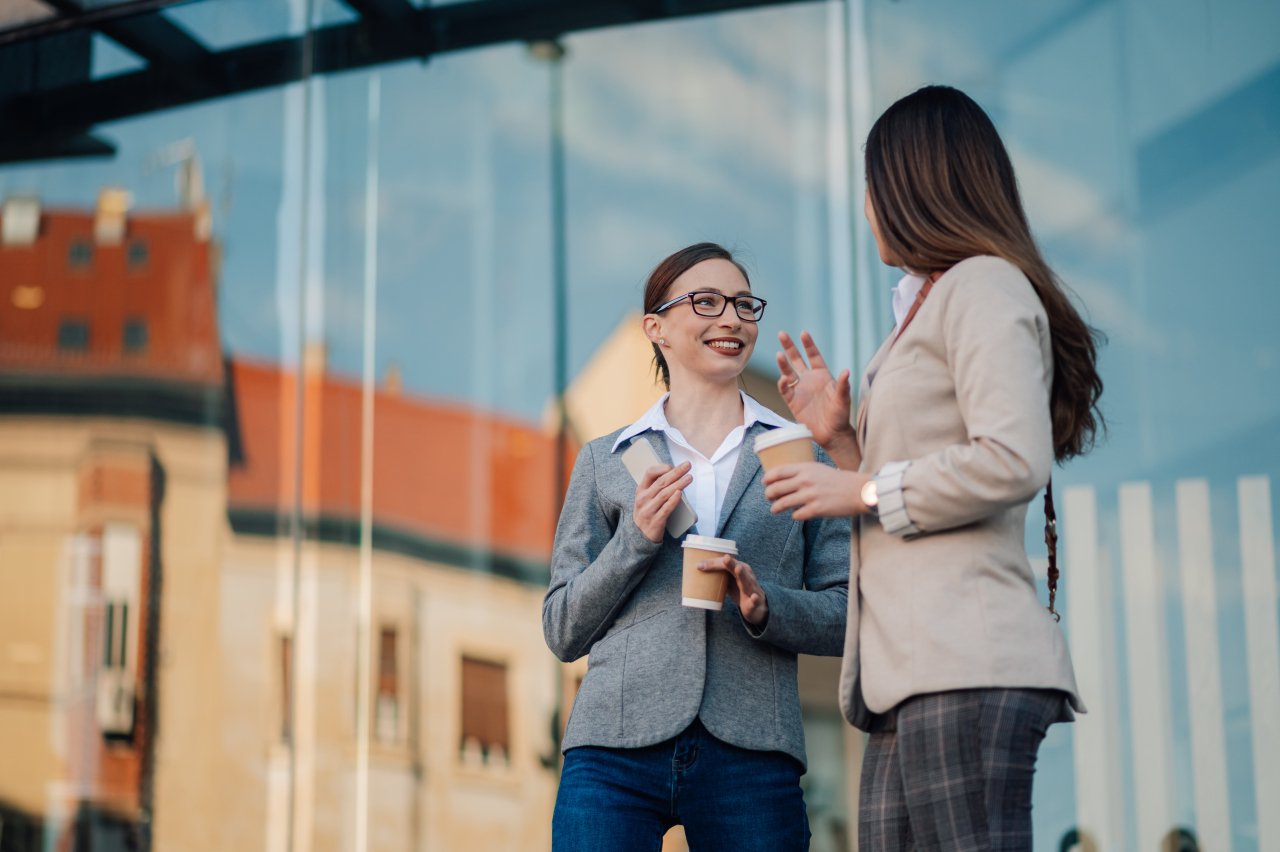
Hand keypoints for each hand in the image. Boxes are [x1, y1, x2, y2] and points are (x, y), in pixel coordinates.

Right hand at [633, 462, 691, 542]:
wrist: (639, 536)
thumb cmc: (646, 513)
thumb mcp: (645, 498)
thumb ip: (655, 487)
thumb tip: (673, 474)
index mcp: (641, 490)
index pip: (650, 473)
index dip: (663, 467)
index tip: (674, 465)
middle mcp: (644, 498)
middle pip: (661, 482)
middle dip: (676, 472)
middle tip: (687, 466)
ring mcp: (649, 510)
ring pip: (665, 494)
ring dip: (678, 484)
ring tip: (689, 478)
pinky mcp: (656, 521)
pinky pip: (666, 509)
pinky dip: (673, 500)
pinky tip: (680, 493)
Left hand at [697, 554, 768, 625]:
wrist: (756, 606)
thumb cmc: (740, 589)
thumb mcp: (728, 580)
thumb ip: (717, 575)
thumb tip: (698, 569)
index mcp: (739, 569)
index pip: (726, 563)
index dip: (714, 563)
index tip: (699, 565)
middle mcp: (746, 575)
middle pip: (738, 568)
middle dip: (731, 563)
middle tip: (725, 558)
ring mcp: (751, 587)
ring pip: (746, 580)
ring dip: (742, 574)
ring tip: (738, 569)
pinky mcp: (754, 601)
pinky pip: (754, 600)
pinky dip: (754, 598)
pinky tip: (753, 597)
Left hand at [763, 462, 872, 520]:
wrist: (859, 491)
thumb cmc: (838, 480)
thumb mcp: (819, 468)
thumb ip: (803, 471)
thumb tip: (786, 478)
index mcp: (805, 468)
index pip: (778, 471)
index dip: (767, 478)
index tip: (765, 482)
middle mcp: (805, 480)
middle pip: (776, 488)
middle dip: (768, 494)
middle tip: (768, 497)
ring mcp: (810, 496)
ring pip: (782, 503)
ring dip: (776, 508)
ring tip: (775, 509)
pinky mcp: (816, 510)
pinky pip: (796, 515)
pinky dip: (795, 515)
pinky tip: (798, 514)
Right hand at [776, 331, 854, 452]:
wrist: (832, 434)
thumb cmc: (840, 416)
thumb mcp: (844, 400)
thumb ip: (843, 386)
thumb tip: (847, 371)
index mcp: (822, 375)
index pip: (814, 356)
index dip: (809, 345)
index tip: (803, 333)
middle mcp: (809, 380)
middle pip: (797, 359)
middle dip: (790, 347)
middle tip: (782, 334)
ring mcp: (800, 390)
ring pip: (788, 372)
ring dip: (783, 363)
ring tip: (779, 354)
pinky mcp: (793, 401)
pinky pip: (785, 390)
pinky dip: (782, 384)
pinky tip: (783, 379)